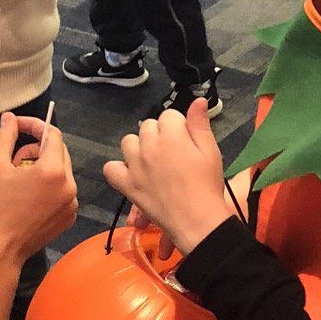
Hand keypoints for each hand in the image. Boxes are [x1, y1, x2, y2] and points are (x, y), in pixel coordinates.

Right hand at [0, 111, 76, 263]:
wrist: (0, 250)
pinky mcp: (70, 216)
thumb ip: (6, 137)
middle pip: (59, 151)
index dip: (35, 125)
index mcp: (53, 171)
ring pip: (61, 171)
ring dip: (42, 167)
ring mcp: (72, 202)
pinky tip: (29, 196)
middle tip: (14, 159)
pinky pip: (63, 190)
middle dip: (36, 148)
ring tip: (19, 179)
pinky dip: (48, 186)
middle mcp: (69, 185)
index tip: (18, 125)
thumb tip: (9, 118)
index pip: (52, 134)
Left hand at [102, 99, 232, 255]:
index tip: (186, 142)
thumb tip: (197, 99)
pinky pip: (110, 168)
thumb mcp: (210, 151)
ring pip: (128, 142)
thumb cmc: (207, 185)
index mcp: (172, 134)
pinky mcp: (126, 184)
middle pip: (148, 126)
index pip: (169, 115)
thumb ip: (200, 124)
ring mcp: (135, 164)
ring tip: (153, 163)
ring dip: (139, 148)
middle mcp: (149, 145)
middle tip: (172, 155)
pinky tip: (132, 175)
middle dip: (159, 135)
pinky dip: (119, 170)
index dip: (179, 127)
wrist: (197, 220)